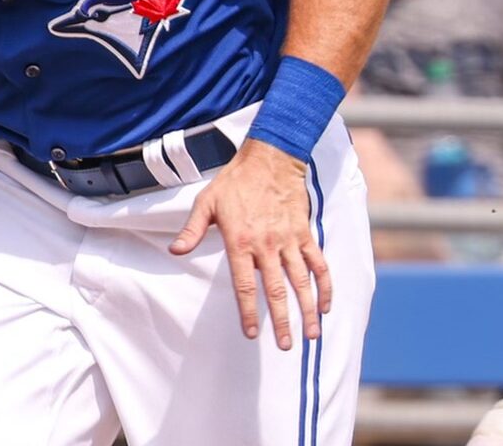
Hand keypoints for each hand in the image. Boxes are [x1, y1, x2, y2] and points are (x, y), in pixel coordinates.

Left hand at [170, 138, 331, 350]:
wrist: (269, 158)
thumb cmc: (234, 181)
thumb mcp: (206, 203)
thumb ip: (192, 230)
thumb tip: (176, 251)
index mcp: (240, 241)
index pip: (245, 285)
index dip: (248, 312)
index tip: (251, 334)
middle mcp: (267, 245)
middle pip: (276, 291)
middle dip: (281, 321)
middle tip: (284, 345)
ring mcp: (289, 240)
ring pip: (301, 282)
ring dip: (308, 310)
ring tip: (312, 335)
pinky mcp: (304, 233)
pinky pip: (318, 263)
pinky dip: (324, 285)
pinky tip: (326, 304)